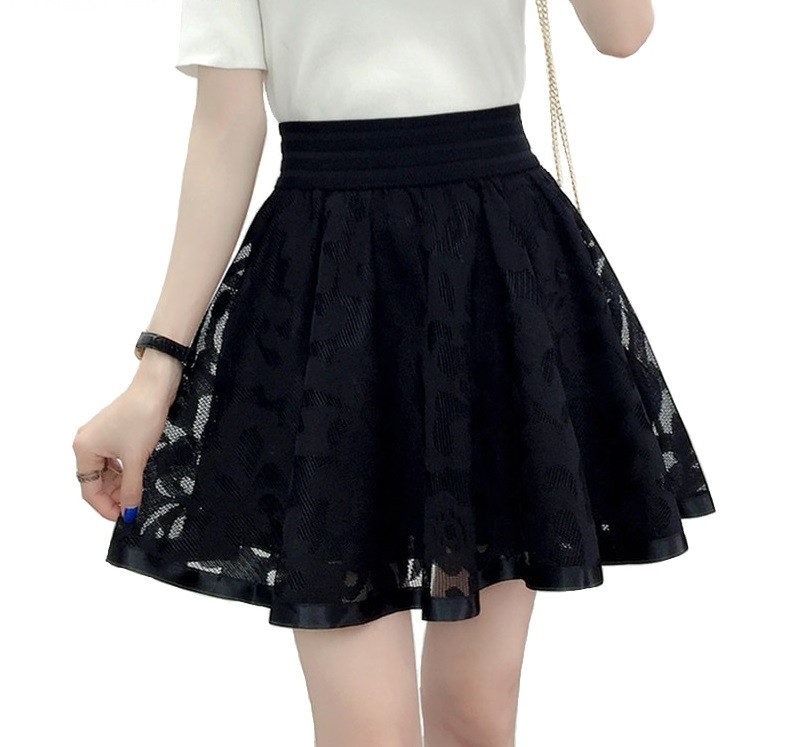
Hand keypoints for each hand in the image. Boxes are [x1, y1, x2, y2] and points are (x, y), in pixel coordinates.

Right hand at [73, 374, 177, 522]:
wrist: (156, 387)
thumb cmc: (142, 417)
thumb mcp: (137, 458)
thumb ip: (131, 489)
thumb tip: (128, 513)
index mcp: (84, 449)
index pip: (89, 490)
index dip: (105, 507)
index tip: (123, 519)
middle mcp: (87, 443)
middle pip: (96, 481)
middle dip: (114, 496)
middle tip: (134, 508)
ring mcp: (100, 437)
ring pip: (107, 471)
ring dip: (121, 484)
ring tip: (139, 495)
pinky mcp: (115, 432)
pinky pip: (115, 459)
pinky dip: (126, 471)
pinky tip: (139, 478)